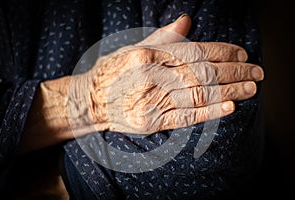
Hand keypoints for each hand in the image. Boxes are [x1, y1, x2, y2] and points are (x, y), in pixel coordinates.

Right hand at [18, 14, 262, 152]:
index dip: (221, 52)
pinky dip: (209, 113)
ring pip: (197, 95)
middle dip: (232, 72)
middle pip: (200, 73)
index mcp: (146, 54)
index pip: (193, 51)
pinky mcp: (150, 123)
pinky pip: (184, 117)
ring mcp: (149, 101)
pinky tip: (230, 107)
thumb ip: (162, 37)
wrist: (91, 101)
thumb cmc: (113, 72)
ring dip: (228, 92)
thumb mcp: (133, 47)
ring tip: (250, 88)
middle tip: (256, 73)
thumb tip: (187, 21)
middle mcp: (149, 76)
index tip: (242, 54)